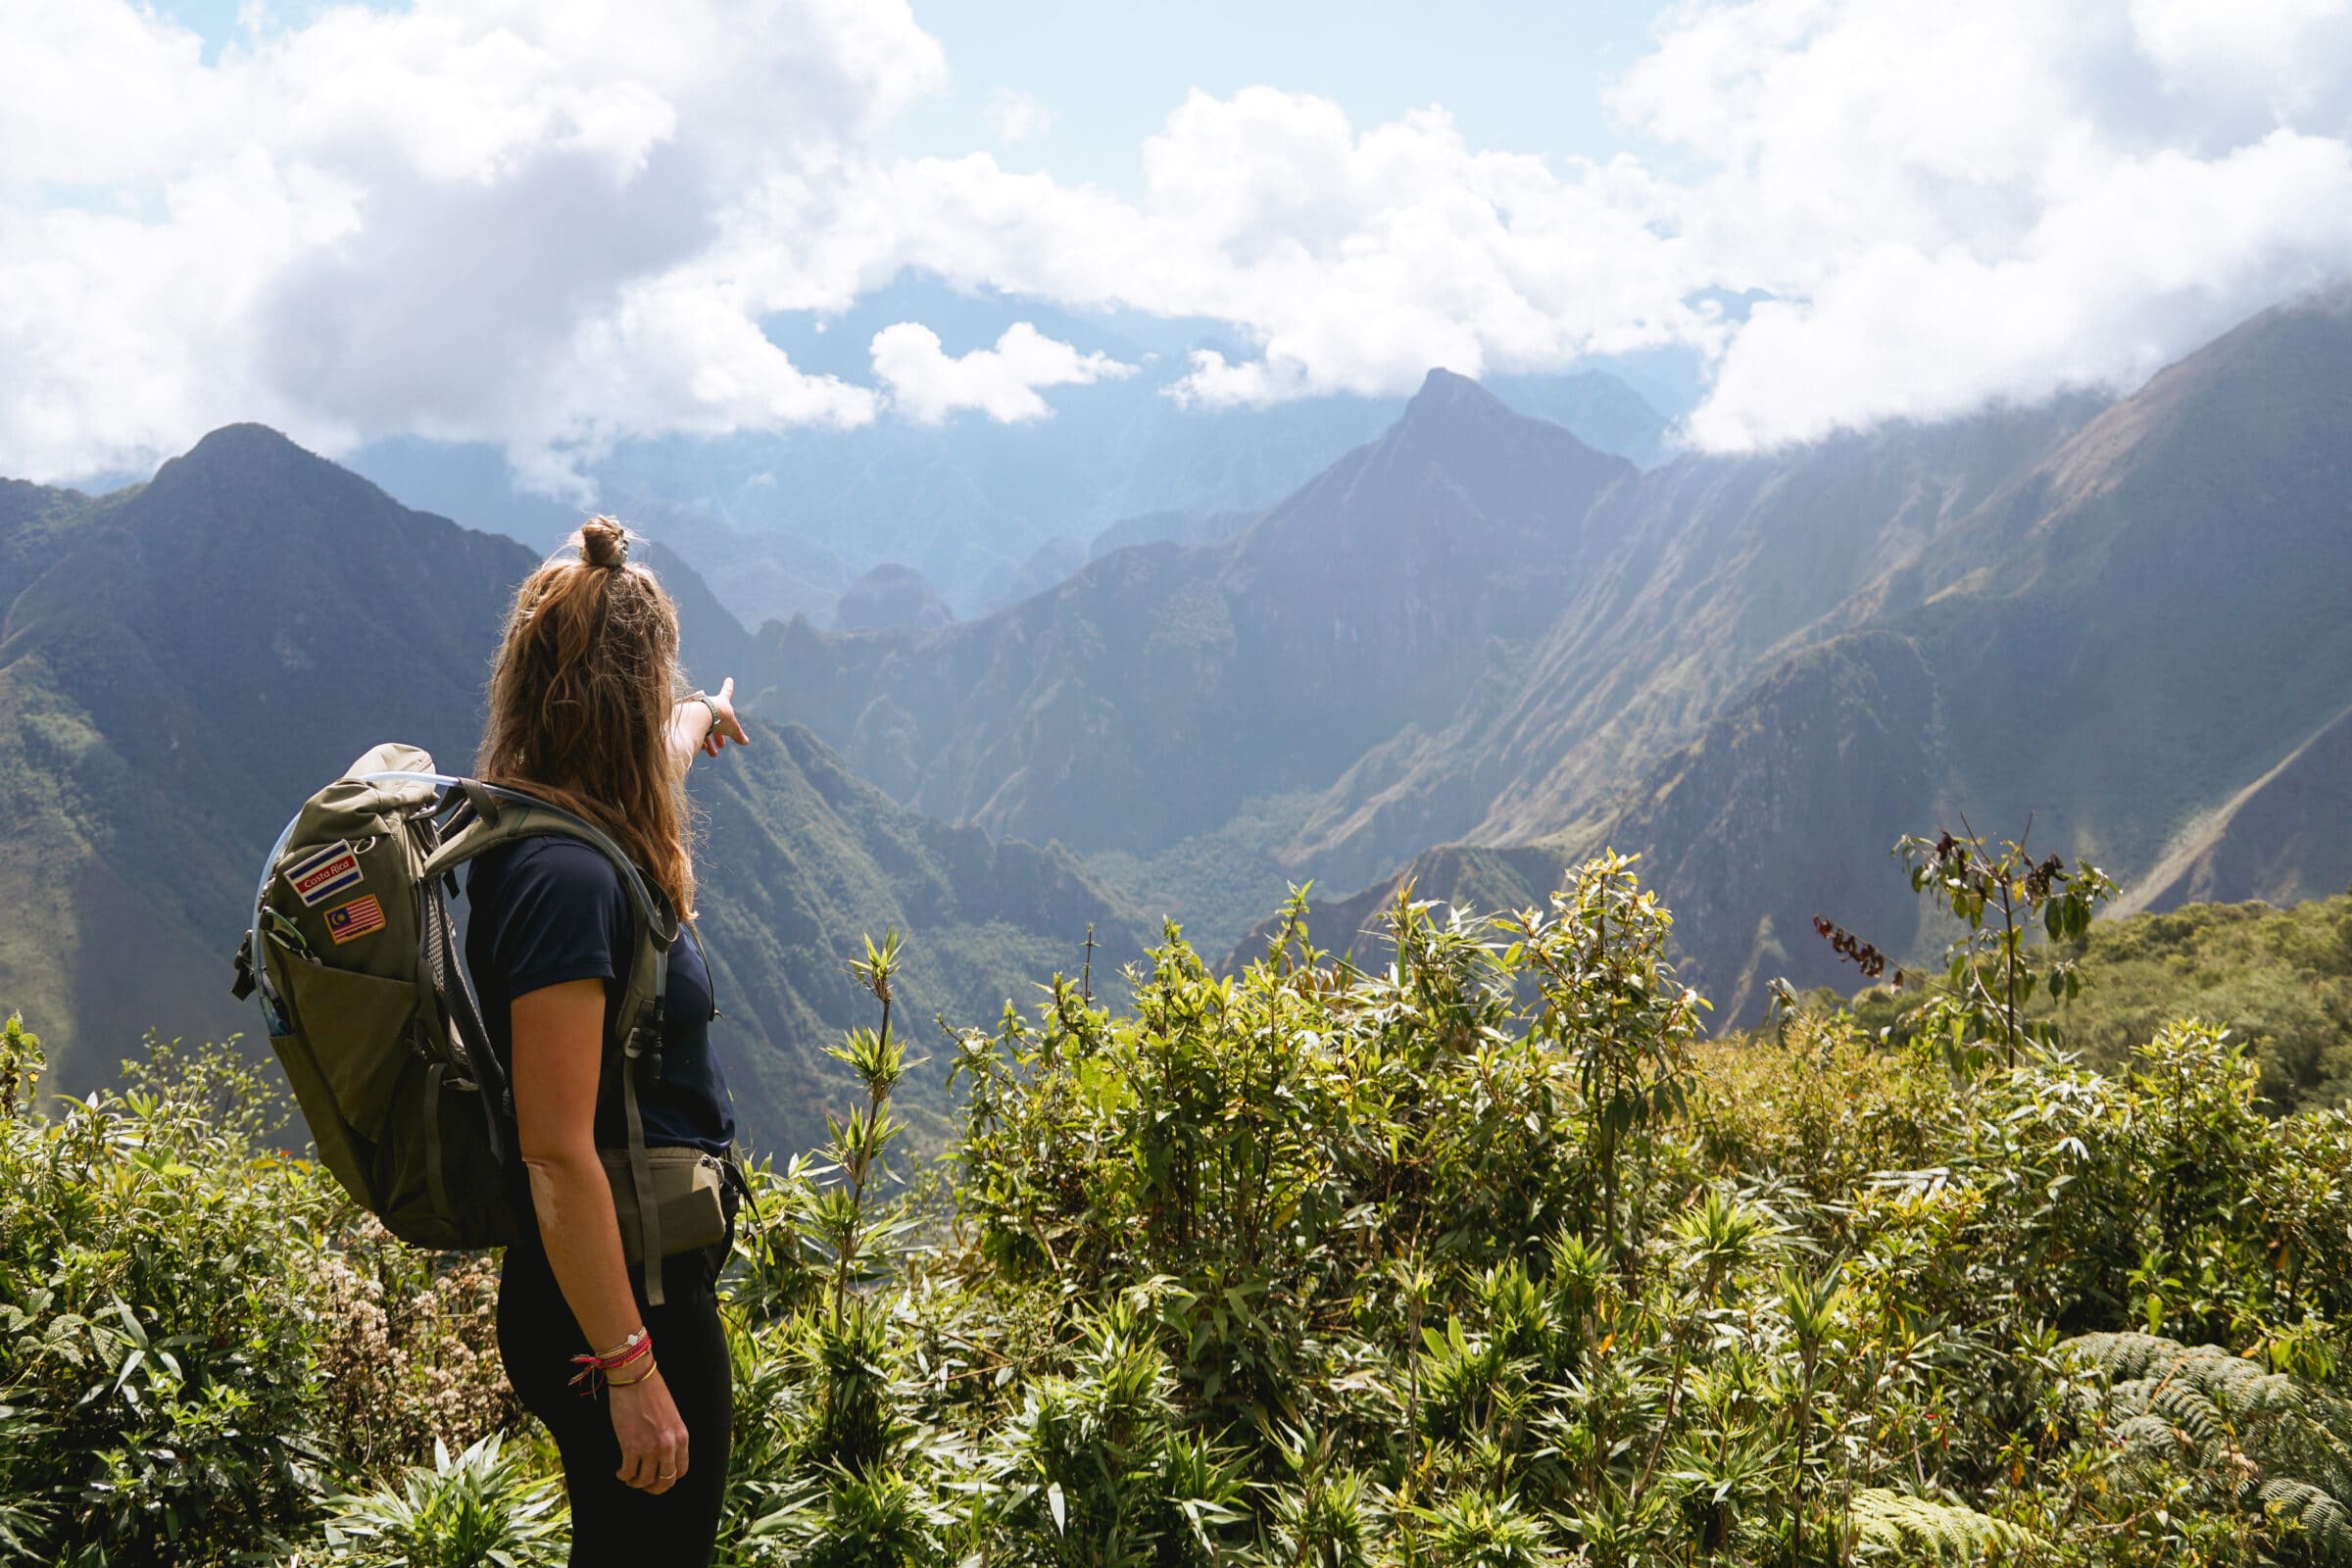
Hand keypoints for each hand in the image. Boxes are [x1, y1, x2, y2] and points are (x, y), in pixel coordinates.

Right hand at [609, 1366, 687, 1492]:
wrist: (635, 1379)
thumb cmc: (652, 1393)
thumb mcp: (671, 1417)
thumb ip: (670, 1437)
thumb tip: (663, 1457)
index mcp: (681, 1436)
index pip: (681, 1470)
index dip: (669, 1478)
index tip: (660, 1478)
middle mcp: (669, 1445)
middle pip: (665, 1481)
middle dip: (654, 1488)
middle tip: (644, 1485)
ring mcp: (650, 1448)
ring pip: (644, 1480)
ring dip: (636, 1482)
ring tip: (629, 1477)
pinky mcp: (631, 1446)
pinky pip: (628, 1472)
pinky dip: (623, 1476)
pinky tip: (620, 1472)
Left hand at [699, 677, 749, 757]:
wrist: (699, 715)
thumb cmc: (718, 717)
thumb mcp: (732, 727)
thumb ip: (738, 734)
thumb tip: (746, 742)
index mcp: (722, 702)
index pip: (728, 692)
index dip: (729, 687)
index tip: (729, 679)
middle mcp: (709, 704)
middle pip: (716, 719)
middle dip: (719, 734)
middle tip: (721, 745)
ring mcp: (698, 710)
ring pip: (704, 727)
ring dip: (709, 742)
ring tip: (712, 754)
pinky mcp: (688, 718)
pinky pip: (694, 730)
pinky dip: (700, 739)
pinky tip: (703, 749)